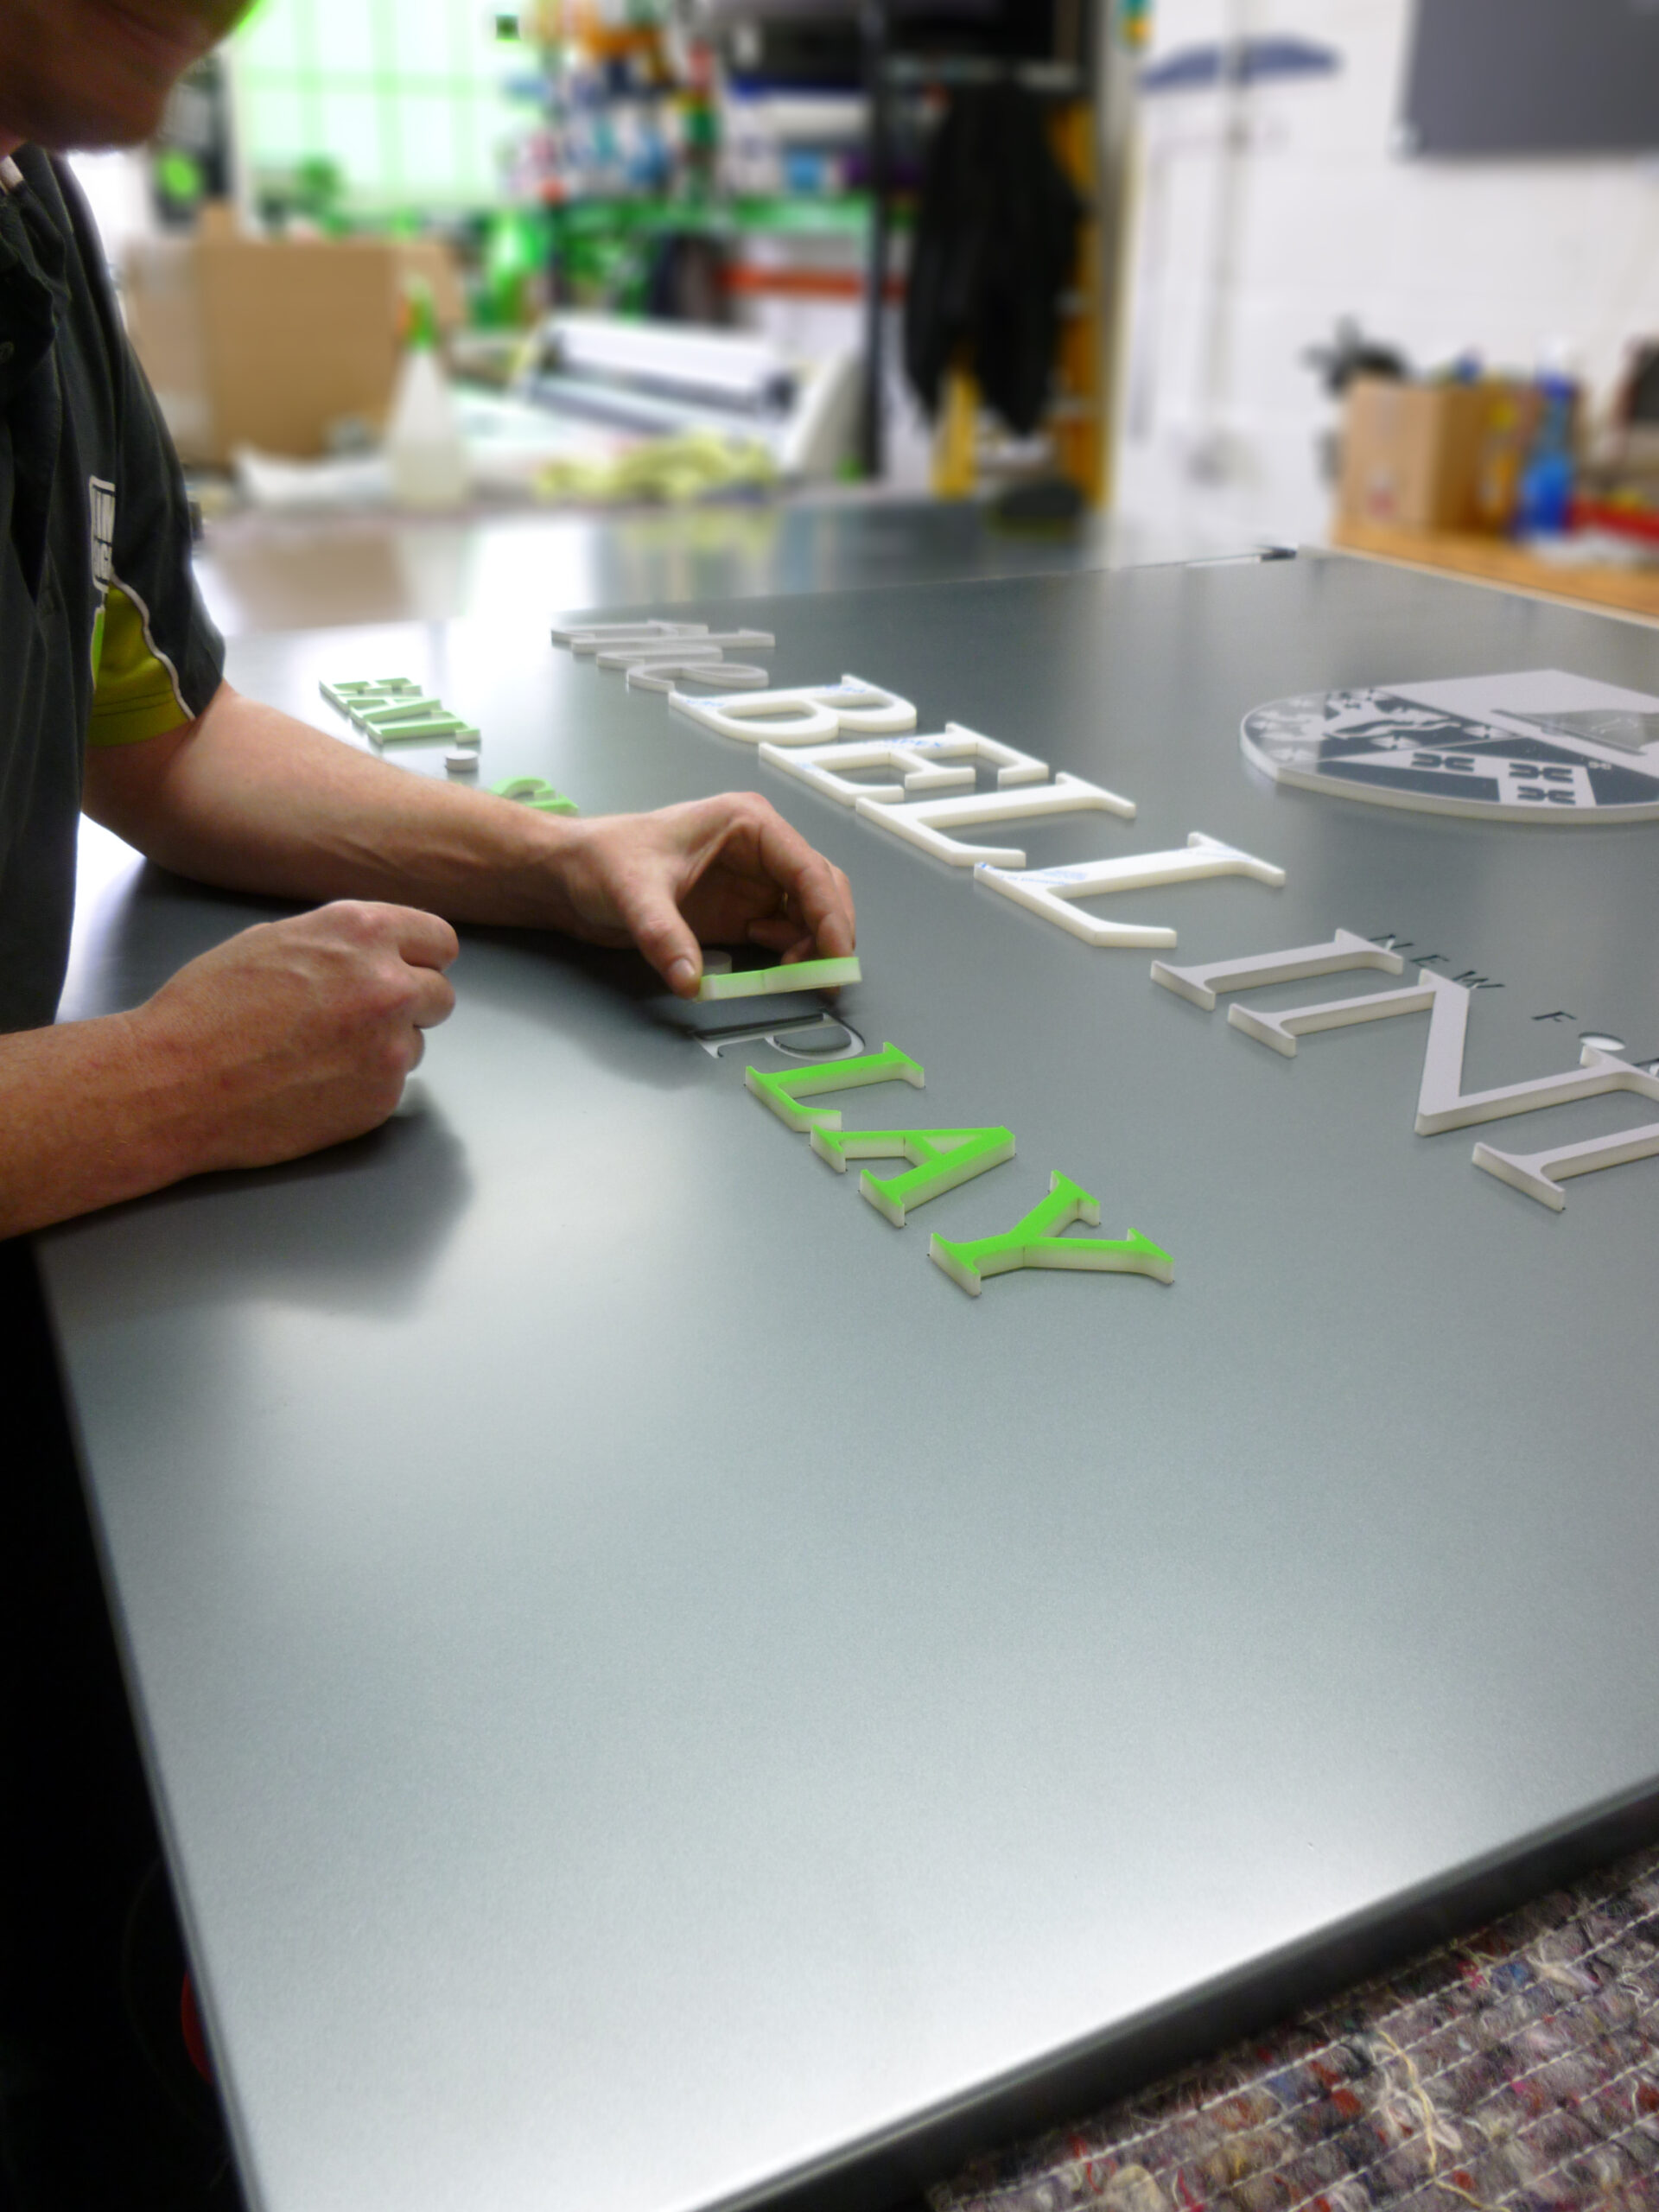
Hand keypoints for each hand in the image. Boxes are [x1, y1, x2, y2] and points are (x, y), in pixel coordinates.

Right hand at [130, 901, 457, 1175]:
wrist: (175, 1082)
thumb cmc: (207, 1008)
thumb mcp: (272, 940)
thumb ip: (336, 942)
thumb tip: (367, 952)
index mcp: (362, 933)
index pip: (439, 941)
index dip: (422, 958)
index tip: (410, 970)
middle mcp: (388, 984)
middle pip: (440, 995)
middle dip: (409, 1005)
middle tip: (359, 1019)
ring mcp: (390, 1046)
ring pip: (416, 1043)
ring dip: (384, 1047)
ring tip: (319, 1053)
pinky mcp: (381, 1098)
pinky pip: (392, 1086)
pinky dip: (363, 1086)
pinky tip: (313, 1084)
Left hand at [551, 794, 855, 996]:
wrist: (571, 874)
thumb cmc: (601, 861)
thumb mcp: (632, 894)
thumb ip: (664, 936)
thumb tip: (690, 981)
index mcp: (746, 823)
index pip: (807, 867)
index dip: (830, 913)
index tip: (837, 954)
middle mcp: (760, 848)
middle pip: (822, 888)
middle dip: (831, 932)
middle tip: (825, 976)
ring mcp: (754, 880)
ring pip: (811, 913)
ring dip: (813, 946)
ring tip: (791, 974)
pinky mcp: (742, 911)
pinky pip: (785, 934)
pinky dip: (791, 954)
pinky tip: (770, 966)